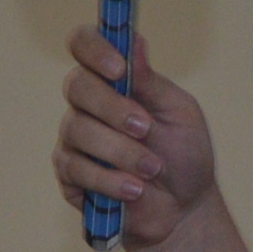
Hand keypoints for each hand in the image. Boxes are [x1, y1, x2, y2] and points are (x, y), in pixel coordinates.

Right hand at [53, 28, 215, 249]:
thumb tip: (134, 41)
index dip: (94, 49)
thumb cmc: (183, 155)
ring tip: (152, 169)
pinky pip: (77, 168)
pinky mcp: (69, 173)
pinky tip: (135, 190)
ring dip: (120, 151)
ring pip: (77, 129)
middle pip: (77, 85)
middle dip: (112, 108)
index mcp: (115, 79)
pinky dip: (111, 180)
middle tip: (145, 128)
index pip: (85, 44)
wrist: (183, 210)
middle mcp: (88, 103)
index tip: (118, 69)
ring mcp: (74, 137)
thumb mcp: (179, 114)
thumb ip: (152, 82)